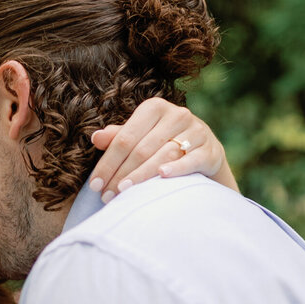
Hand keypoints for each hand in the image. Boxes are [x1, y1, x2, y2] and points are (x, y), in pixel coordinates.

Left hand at [88, 97, 237, 199]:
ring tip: (124, 194)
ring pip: (163, 155)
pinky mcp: (209, 149)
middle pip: (141, 149)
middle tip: (106, 195)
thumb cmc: (162, 141)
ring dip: (141, 177)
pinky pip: (191, 160)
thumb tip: (95, 138)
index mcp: (154, 108)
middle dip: (121, 174)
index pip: (125, 138)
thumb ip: (119, 136)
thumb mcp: (140, 135)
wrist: (204, 148)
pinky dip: (177, 169)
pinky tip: (162, 177)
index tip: (94, 184)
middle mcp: (176, 115)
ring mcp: (196, 131)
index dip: (108, 162)